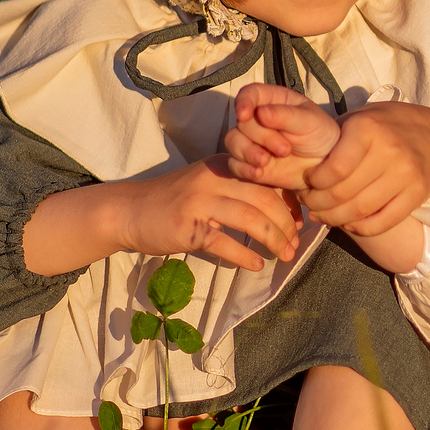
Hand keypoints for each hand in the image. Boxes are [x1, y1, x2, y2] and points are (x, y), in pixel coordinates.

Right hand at [21, 154, 301, 273]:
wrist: (128, 210)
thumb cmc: (174, 200)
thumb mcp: (208, 183)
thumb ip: (240, 188)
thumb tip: (283, 209)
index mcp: (223, 164)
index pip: (268, 177)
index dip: (290, 201)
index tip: (301, 221)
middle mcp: (214, 178)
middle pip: (265, 198)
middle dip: (286, 224)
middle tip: (295, 245)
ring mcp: (199, 201)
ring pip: (251, 218)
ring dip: (273, 240)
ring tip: (283, 255)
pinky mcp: (187, 226)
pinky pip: (224, 242)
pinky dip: (245, 255)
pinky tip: (256, 264)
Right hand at [225, 84, 343, 189]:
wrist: (325, 166)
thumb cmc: (320, 136)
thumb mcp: (309, 121)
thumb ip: (285, 116)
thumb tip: (260, 113)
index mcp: (274, 100)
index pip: (250, 93)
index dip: (243, 102)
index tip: (244, 115)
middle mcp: (258, 118)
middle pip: (242, 122)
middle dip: (260, 136)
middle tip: (285, 149)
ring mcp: (252, 140)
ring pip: (233, 141)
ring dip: (246, 152)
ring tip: (265, 162)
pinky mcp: (249, 162)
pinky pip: (234, 164)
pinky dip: (243, 168)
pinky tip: (258, 173)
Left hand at [292, 101, 429, 237]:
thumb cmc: (386, 127)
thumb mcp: (359, 120)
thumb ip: (332, 140)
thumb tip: (293, 163)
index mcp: (368, 129)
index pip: (332, 170)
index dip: (313, 185)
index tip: (307, 185)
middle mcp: (389, 151)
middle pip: (342, 194)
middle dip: (318, 204)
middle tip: (309, 204)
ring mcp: (406, 174)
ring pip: (359, 211)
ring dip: (335, 219)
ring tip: (324, 215)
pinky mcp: (417, 194)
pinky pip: (382, 222)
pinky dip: (360, 227)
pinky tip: (349, 222)